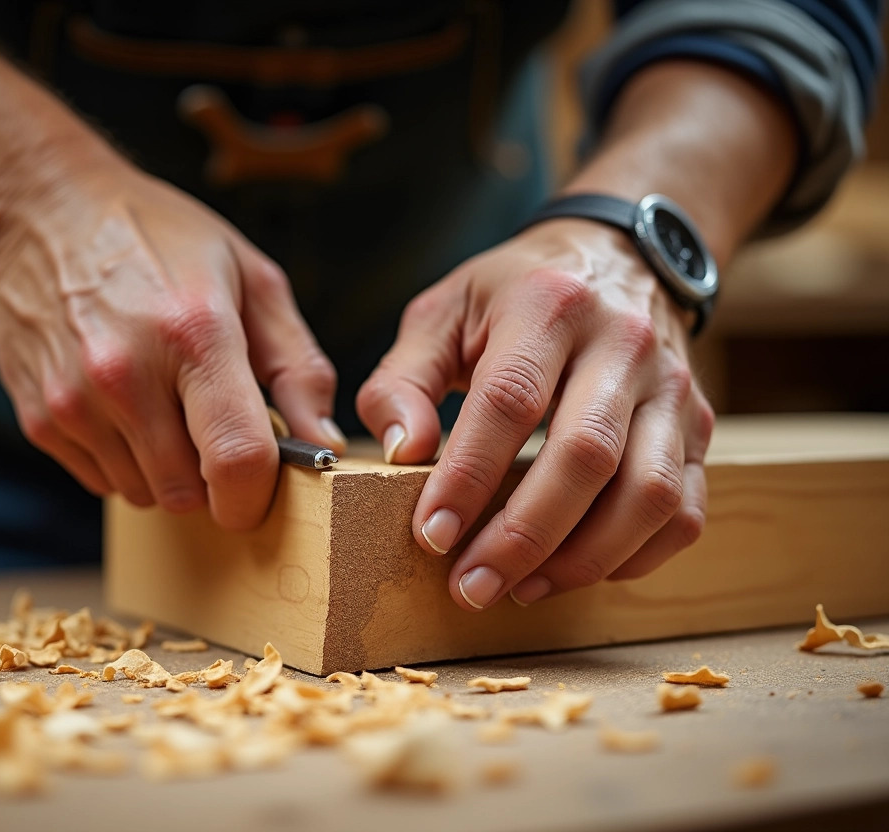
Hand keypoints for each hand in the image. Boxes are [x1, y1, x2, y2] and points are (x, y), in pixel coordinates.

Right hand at [0, 149, 342, 527]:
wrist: (37, 212)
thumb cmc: (156, 238)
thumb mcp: (249, 276)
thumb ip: (297, 365)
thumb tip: (322, 440)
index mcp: (193, 333)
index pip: (236, 459)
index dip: (257, 494)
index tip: (262, 488)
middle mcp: (126, 375)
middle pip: (190, 492)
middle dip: (213, 476)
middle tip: (212, 423)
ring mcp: (75, 402)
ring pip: (146, 494)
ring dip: (167, 469)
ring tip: (163, 401)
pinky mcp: (40, 420)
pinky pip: (102, 481)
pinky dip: (123, 460)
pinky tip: (123, 404)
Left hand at [357, 219, 714, 609]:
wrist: (618, 254)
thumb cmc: (513, 294)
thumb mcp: (443, 313)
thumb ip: (403, 380)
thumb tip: (405, 453)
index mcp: (548, 306)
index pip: (510, 402)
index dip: (469, 476)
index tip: (433, 535)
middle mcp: (623, 343)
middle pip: (586, 457)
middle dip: (523, 536)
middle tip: (471, 586)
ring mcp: (672, 388)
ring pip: (648, 494)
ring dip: (581, 559)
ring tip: (520, 588)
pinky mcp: (700, 426)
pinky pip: (685, 510)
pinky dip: (635, 557)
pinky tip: (576, 571)